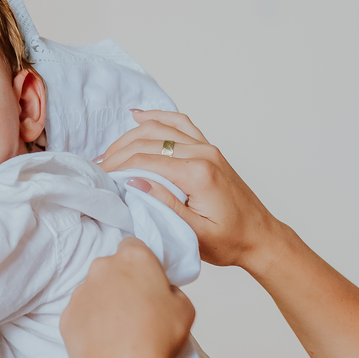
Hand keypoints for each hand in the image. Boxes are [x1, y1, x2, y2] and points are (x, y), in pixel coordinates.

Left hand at [60, 239, 194, 357]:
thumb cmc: (158, 336)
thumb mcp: (185, 308)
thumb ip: (170, 290)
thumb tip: (157, 293)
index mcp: (134, 258)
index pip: (134, 246)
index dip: (142, 264)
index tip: (147, 282)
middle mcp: (102, 267)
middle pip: (112, 268)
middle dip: (121, 283)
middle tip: (136, 309)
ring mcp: (80, 291)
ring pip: (94, 291)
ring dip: (104, 303)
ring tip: (118, 331)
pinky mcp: (66, 315)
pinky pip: (81, 314)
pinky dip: (90, 323)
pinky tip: (103, 342)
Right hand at [96, 110, 283, 273]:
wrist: (260, 237)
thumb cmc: (230, 241)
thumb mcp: (194, 233)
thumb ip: (164, 205)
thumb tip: (134, 182)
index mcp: (199, 174)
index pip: (146, 160)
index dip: (118, 167)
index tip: (99, 177)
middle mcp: (204, 153)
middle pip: (150, 140)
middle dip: (119, 151)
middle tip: (98, 167)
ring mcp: (208, 148)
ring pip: (162, 128)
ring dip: (132, 135)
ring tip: (110, 152)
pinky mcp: (210, 150)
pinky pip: (181, 125)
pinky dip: (159, 118)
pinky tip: (139, 116)